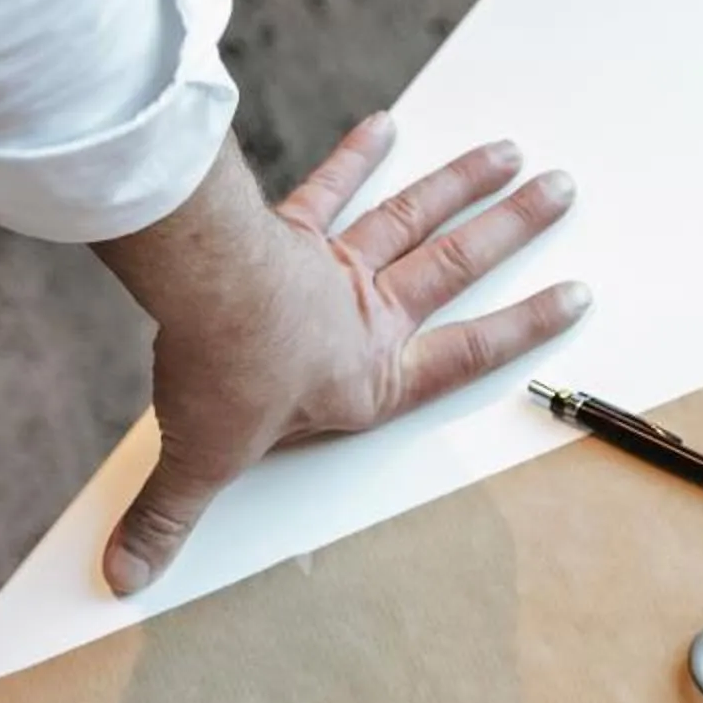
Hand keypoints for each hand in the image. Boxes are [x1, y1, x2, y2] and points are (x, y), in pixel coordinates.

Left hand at [94, 115, 589, 592]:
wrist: (200, 293)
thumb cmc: (225, 375)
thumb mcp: (202, 461)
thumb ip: (169, 516)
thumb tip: (127, 576)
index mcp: (373, 376)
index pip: (470, 352)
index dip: (526, 326)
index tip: (575, 295)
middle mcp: (369, 315)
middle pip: (458, 263)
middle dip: (515, 226)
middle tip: (562, 187)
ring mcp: (335, 265)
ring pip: (414, 217)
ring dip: (463, 181)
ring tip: (509, 151)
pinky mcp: (291, 229)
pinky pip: (331, 188)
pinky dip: (357, 155)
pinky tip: (385, 125)